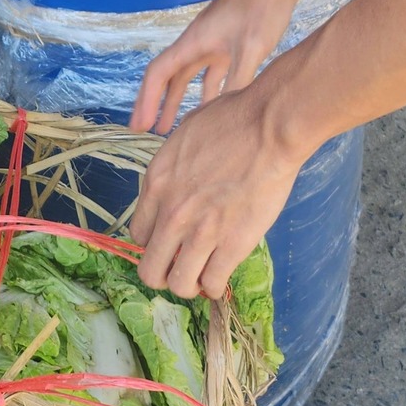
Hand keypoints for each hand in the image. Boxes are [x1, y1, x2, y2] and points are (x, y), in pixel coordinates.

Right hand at [132, 0, 300, 133]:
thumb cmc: (261, 8)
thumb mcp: (250, 48)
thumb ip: (237, 83)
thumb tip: (225, 117)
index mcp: (194, 42)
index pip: (159, 73)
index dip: (146, 100)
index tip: (139, 125)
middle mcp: (198, 42)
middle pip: (169, 76)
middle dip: (157, 103)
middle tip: (147, 130)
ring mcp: (213, 42)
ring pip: (189, 76)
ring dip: (180, 99)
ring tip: (173, 127)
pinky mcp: (230, 43)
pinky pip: (212, 73)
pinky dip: (207, 91)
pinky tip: (212, 108)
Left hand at [132, 82, 304, 298]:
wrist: (267, 128)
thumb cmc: (230, 120)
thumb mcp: (183, 137)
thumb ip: (172, 170)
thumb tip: (173, 188)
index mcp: (156, 183)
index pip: (138, 235)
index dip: (154, 242)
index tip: (170, 240)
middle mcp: (172, 214)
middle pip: (150, 269)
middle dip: (164, 272)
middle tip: (182, 265)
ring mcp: (201, 232)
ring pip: (179, 284)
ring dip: (190, 282)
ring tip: (202, 271)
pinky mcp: (232, 245)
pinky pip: (211, 284)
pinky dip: (214, 285)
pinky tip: (221, 271)